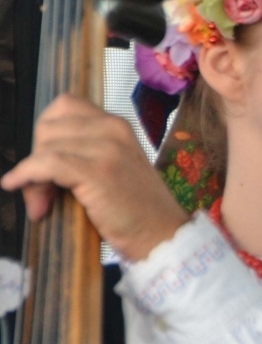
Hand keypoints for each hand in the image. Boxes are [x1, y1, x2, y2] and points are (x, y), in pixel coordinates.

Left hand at [1, 95, 189, 260]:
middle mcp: (113, 129)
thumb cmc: (138, 211)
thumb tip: (35, 167)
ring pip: (45, 146)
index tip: (46, 161)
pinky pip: (46, 163)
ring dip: (32, 175)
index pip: (65, 106)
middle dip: (35, 155)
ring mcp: (108, 149)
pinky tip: (16, 185)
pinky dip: (26, 175)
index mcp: (118, 126)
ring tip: (42, 201)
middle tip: (42, 190)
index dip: (47, 132)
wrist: (164, 237)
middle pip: (49, 126)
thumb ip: (83, 156)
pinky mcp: (98, 172)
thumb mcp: (112, 170)